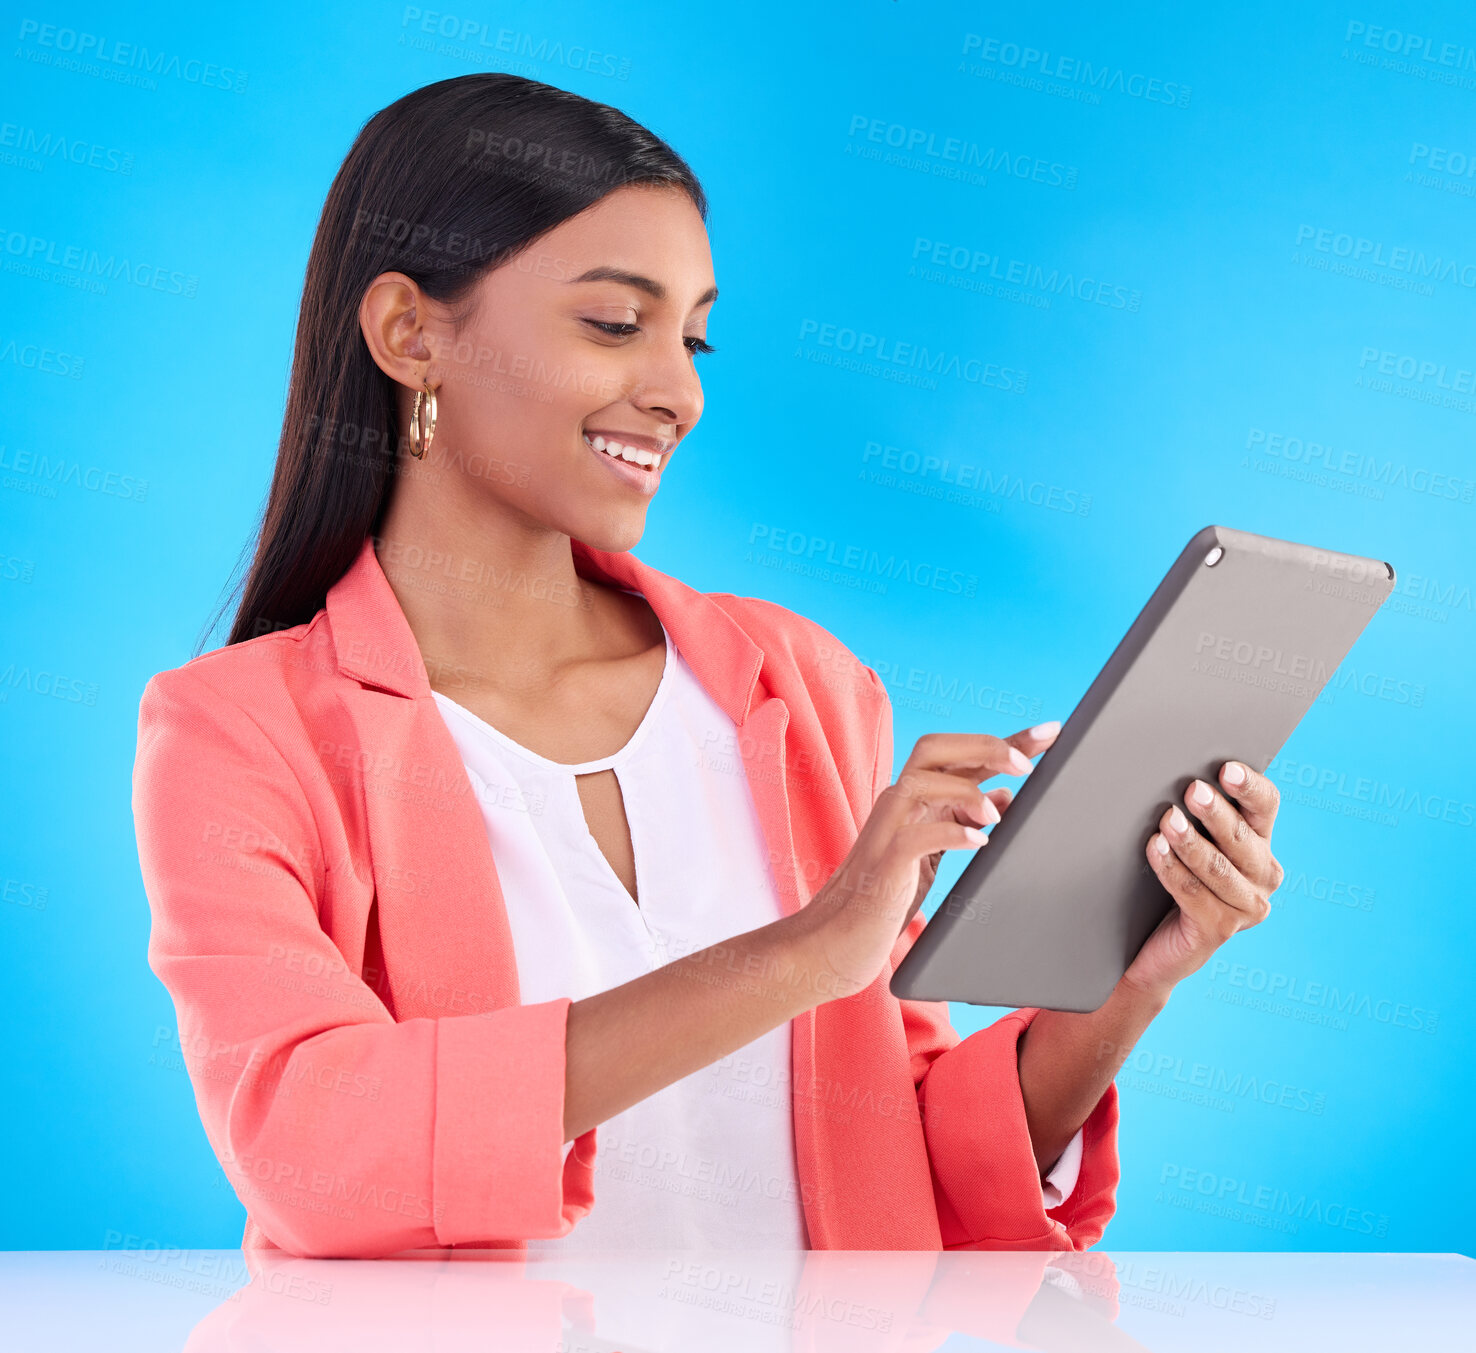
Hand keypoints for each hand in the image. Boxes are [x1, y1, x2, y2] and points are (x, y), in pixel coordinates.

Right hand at [795, 722, 1060, 999]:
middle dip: (986, 747)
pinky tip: (979, 842)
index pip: (960, 754)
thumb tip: (1004, 799)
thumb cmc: (885, 896)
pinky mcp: (882, 865)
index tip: (1051, 732)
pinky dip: (951, 833)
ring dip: (966, 791)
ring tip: (998, 818)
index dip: (1007, 741)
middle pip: (935, 749)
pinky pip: (916, 836)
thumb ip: (961, 820)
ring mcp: (886, 830)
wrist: (835, 939)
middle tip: (1027, 765)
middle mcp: (897, 804)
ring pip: (920, 781)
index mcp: (913, 799)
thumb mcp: (933, 852)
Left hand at [1120, 760, 1284, 1001]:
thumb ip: (1196, 813)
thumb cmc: (1172, 879)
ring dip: (1190, 842)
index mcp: (1261, 844)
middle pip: (1241, 837)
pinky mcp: (1220, 930)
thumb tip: (1178, 772)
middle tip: (1191, 790)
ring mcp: (1246, 908)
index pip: (1266, 807)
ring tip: (1167, 820)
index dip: (1249, 787)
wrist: (1156, 945)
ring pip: (1218, 867)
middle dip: (1215, 812)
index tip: (1227, 769)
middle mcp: (1263, 877)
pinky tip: (1155, 849)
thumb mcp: (1192, 842)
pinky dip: (1171, 869)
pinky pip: (1193, 893)